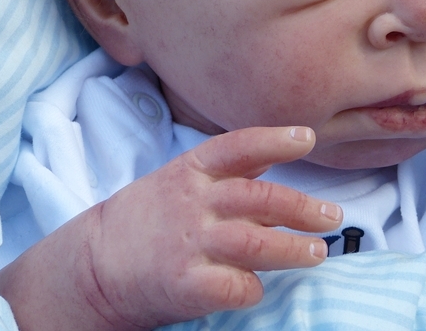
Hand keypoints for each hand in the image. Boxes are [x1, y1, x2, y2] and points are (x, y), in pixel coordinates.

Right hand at [84, 125, 341, 328]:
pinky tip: (259, 287)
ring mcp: (189, 244)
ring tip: (318, 252)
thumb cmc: (146, 220)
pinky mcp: (186, 284)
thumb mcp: (179, 178)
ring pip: (257, 243)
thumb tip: (273, 152)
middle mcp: (193, 203)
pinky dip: (254, 287)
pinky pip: (236, 286)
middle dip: (303, 208)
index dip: (275, 139)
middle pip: (260, 199)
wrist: (93, 266)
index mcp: (190, 171)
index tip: (306, 139)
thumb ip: (225, 168)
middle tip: (333, 216)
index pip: (239, 147)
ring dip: (294, 248)